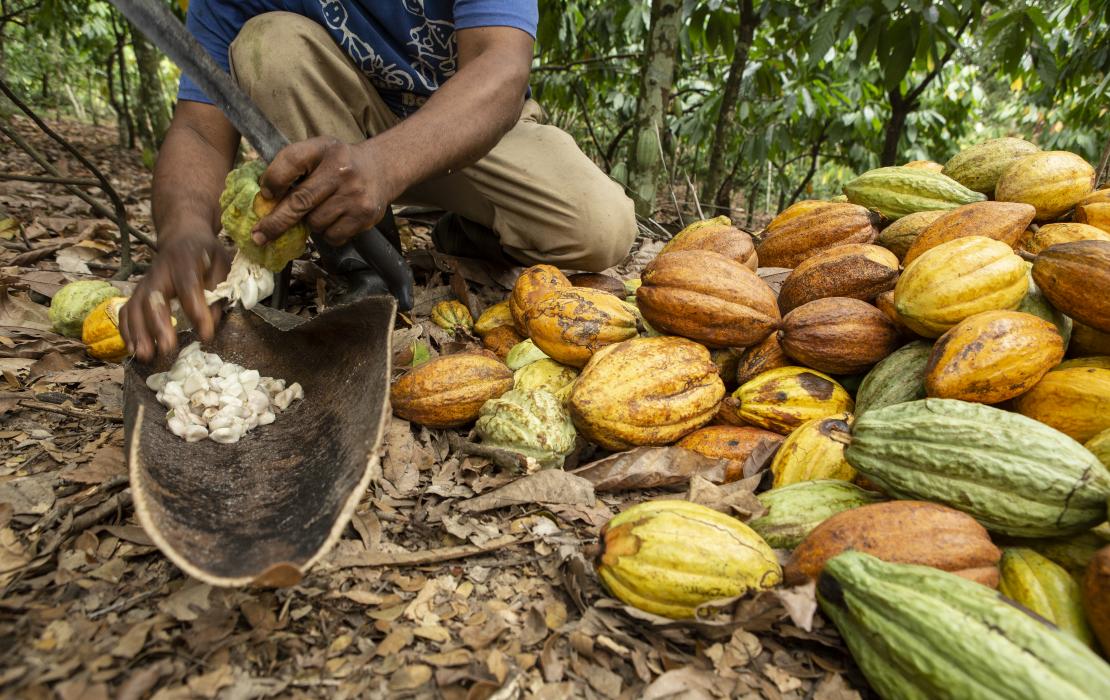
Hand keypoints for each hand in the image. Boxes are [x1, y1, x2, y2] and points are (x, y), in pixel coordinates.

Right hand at [120, 228, 229, 361]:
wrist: (182, 237)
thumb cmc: (206, 255)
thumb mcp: (222, 266)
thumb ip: (219, 291)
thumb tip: (212, 322)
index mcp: (185, 262)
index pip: (189, 288)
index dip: (196, 312)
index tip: (206, 335)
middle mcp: (160, 272)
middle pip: (153, 299)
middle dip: (158, 325)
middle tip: (167, 349)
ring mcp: (145, 283)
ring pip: (135, 307)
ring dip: (138, 333)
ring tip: (145, 355)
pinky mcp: (137, 292)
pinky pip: (126, 311)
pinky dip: (126, 330)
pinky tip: (133, 350)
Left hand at [252, 137, 394, 246]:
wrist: (381, 169)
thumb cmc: (339, 163)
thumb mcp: (318, 152)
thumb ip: (293, 167)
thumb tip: (264, 199)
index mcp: (323, 148)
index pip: (290, 161)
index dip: (273, 180)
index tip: (265, 195)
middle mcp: (340, 170)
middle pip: (299, 201)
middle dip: (276, 222)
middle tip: (259, 235)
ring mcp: (354, 194)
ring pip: (315, 223)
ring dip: (311, 223)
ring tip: (321, 211)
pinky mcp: (364, 215)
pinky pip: (332, 236)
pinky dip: (328, 233)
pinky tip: (335, 219)